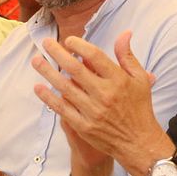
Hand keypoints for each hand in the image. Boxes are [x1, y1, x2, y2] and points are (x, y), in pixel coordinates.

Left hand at [31, 32, 166, 175]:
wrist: (138, 143)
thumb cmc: (139, 108)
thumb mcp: (140, 79)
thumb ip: (127, 56)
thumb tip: (124, 33)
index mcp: (118, 80)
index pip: (95, 56)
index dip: (79, 45)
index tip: (69, 40)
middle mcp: (104, 94)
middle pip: (75, 69)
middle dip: (58, 54)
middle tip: (46, 43)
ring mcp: (92, 111)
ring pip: (65, 87)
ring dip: (48, 72)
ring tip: (36, 60)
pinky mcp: (84, 126)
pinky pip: (62, 109)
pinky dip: (49, 98)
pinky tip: (38, 87)